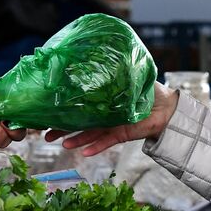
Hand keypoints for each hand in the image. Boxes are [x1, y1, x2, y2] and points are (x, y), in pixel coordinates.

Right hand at [46, 83, 180, 156]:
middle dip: (61, 128)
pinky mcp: (121, 134)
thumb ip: (114, 72)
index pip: (79, 104)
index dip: (64, 108)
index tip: (47, 110)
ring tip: (59, 142)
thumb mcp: (128, 76)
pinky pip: (105, 142)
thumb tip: (96, 57)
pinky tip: (82, 153)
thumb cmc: (148, 90)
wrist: (167, 106)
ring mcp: (110, 126)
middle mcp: (102, 114)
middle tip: (44, 132)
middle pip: (78, 122)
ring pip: (88, 134)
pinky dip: (95, 147)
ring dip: (74, 139)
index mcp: (101, 100)